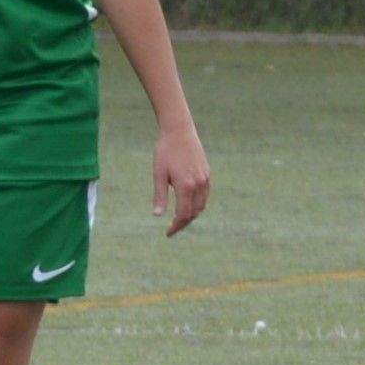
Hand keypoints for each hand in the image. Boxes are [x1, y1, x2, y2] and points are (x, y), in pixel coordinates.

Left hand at [154, 120, 212, 235]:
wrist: (180, 131)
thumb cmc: (165, 151)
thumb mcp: (158, 174)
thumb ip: (159, 196)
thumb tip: (157, 215)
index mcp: (185, 186)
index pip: (183, 214)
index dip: (176, 226)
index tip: (168, 233)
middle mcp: (198, 185)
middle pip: (194, 213)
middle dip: (183, 223)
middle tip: (172, 228)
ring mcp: (205, 179)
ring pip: (201, 205)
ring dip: (192, 215)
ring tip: (179, 218)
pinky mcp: (207, 174)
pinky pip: (205, 195)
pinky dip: (197, 204)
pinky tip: (188, 204)